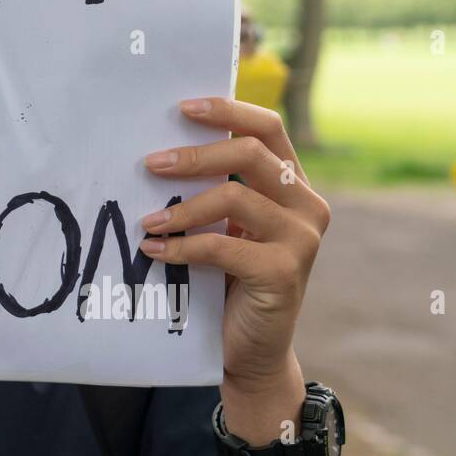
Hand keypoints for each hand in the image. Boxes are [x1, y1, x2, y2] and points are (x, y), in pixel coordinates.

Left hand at [141, 98, 330, 443]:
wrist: (248, 349)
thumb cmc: (227, 280)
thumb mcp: (223, 226)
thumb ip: (211, 189)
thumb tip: (158, 152)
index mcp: (292, 184)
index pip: (267, 127)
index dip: (227, 110)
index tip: (181, 106)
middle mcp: (307, 204)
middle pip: (249, 152)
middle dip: (193, 155)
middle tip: (149, 164)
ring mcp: (301, 238)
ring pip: (233, 196)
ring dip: (181, 207)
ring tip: (148, 220)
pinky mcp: (284, 271)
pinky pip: (222, 245)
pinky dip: (182, 246)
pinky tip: (156, 250)